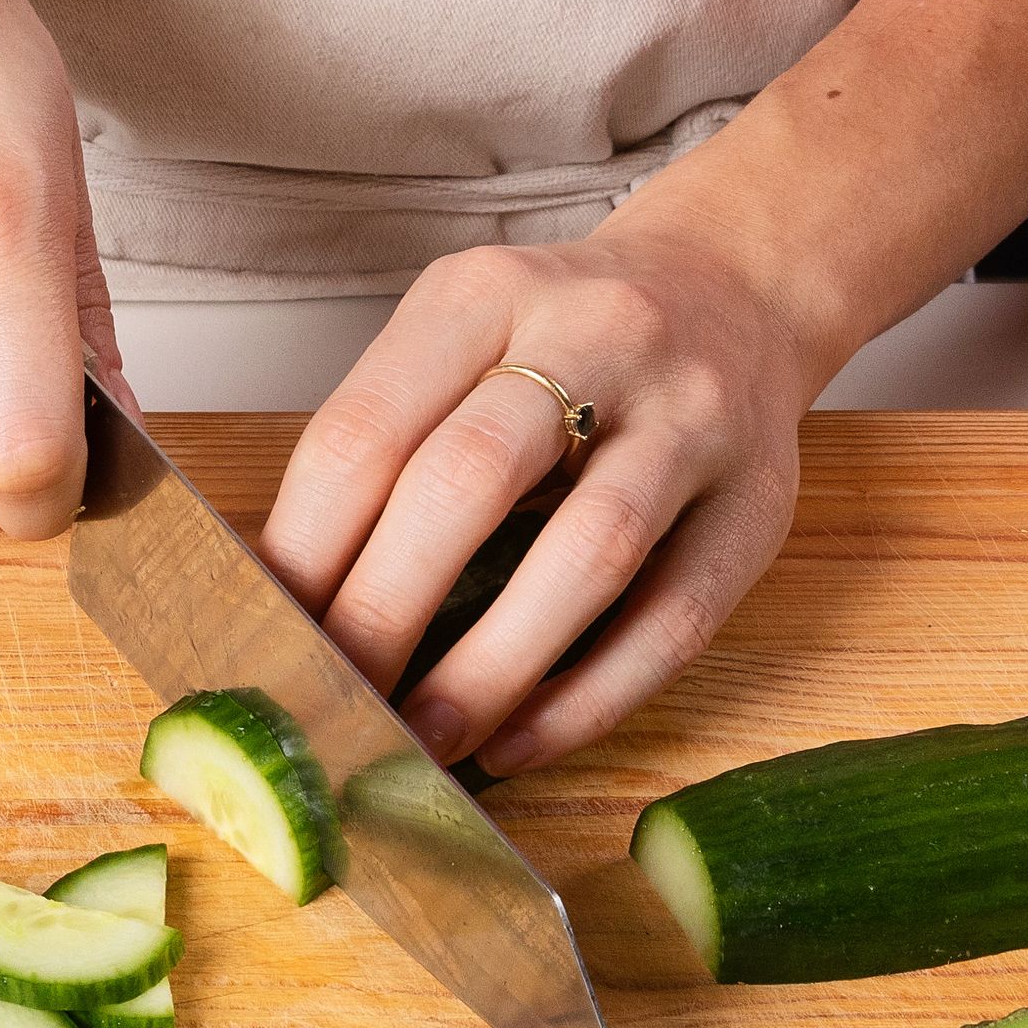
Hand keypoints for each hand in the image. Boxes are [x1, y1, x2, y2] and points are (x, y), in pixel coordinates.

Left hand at [256, 219, 825, 775]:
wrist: (734, 286)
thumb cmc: (565, 343)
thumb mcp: (465, 338)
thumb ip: (388, 441)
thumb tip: (292, 596)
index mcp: (487, 294)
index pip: (367, 429)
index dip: (305, 548)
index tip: (269, 634)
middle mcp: (597, 336)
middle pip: (468, 482)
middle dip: (383, 610)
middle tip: (335, 699)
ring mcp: (692, 416)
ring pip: (588, 553)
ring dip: (492, 666)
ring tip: (425, 739)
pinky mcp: (758, 502)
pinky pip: (674, 617)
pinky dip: (591, 695)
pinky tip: (522, 740)